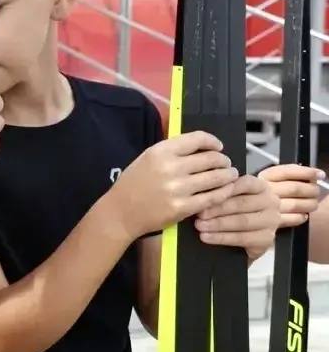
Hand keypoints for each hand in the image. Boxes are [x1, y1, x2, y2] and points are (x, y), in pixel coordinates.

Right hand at [106, 132, 237, 239]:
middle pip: (211, 158)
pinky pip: (212, 197)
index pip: (197, 139)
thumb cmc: (133, 184)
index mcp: (160, 151)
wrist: (120, 212)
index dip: (213, 141)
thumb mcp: (147, 158)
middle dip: (223, 160)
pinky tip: (225, 191)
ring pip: (216, 178)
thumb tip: (200, 147)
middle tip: (226, 164)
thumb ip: (171, 151)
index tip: (218, 146)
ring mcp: (178, 188)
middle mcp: (171, 167)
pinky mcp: (183, 207)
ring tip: (230, 176)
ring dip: (228, 176)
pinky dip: (223, 193)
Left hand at [195, 174, 281, 262]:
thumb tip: (202, 190)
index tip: (206, 193)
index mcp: (261, 187)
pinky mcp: (267, 239)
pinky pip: (242, 238)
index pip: (245, 183)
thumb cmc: (234, 211)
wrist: (244, 235)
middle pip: (241, 204)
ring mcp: (271, 221)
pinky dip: (222, 238)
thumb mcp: (229, 197)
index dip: (225, 188)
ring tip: (199, 225)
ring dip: (218, 224)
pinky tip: (206, 237)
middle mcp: (270, 202)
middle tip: (199, 213)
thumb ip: (222, 191)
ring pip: (242, 221)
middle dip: (217, 209)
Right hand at [258, 163, 325, 227]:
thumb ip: (289, 172)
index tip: (319, 174)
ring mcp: (267, 208)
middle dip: (311, 190)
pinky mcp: (270, 223)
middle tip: (315, 191)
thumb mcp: (268, 177)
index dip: (307, 172)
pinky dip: (301, 217)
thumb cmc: (258, 192)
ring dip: (310, 204)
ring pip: (296, 204)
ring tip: (311, 203)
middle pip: (295, 188)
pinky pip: (292, 219)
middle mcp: (264, 191)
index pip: (288, 172)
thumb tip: (315, 173)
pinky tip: (302, 215)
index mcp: (264, 178)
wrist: (241, 212)